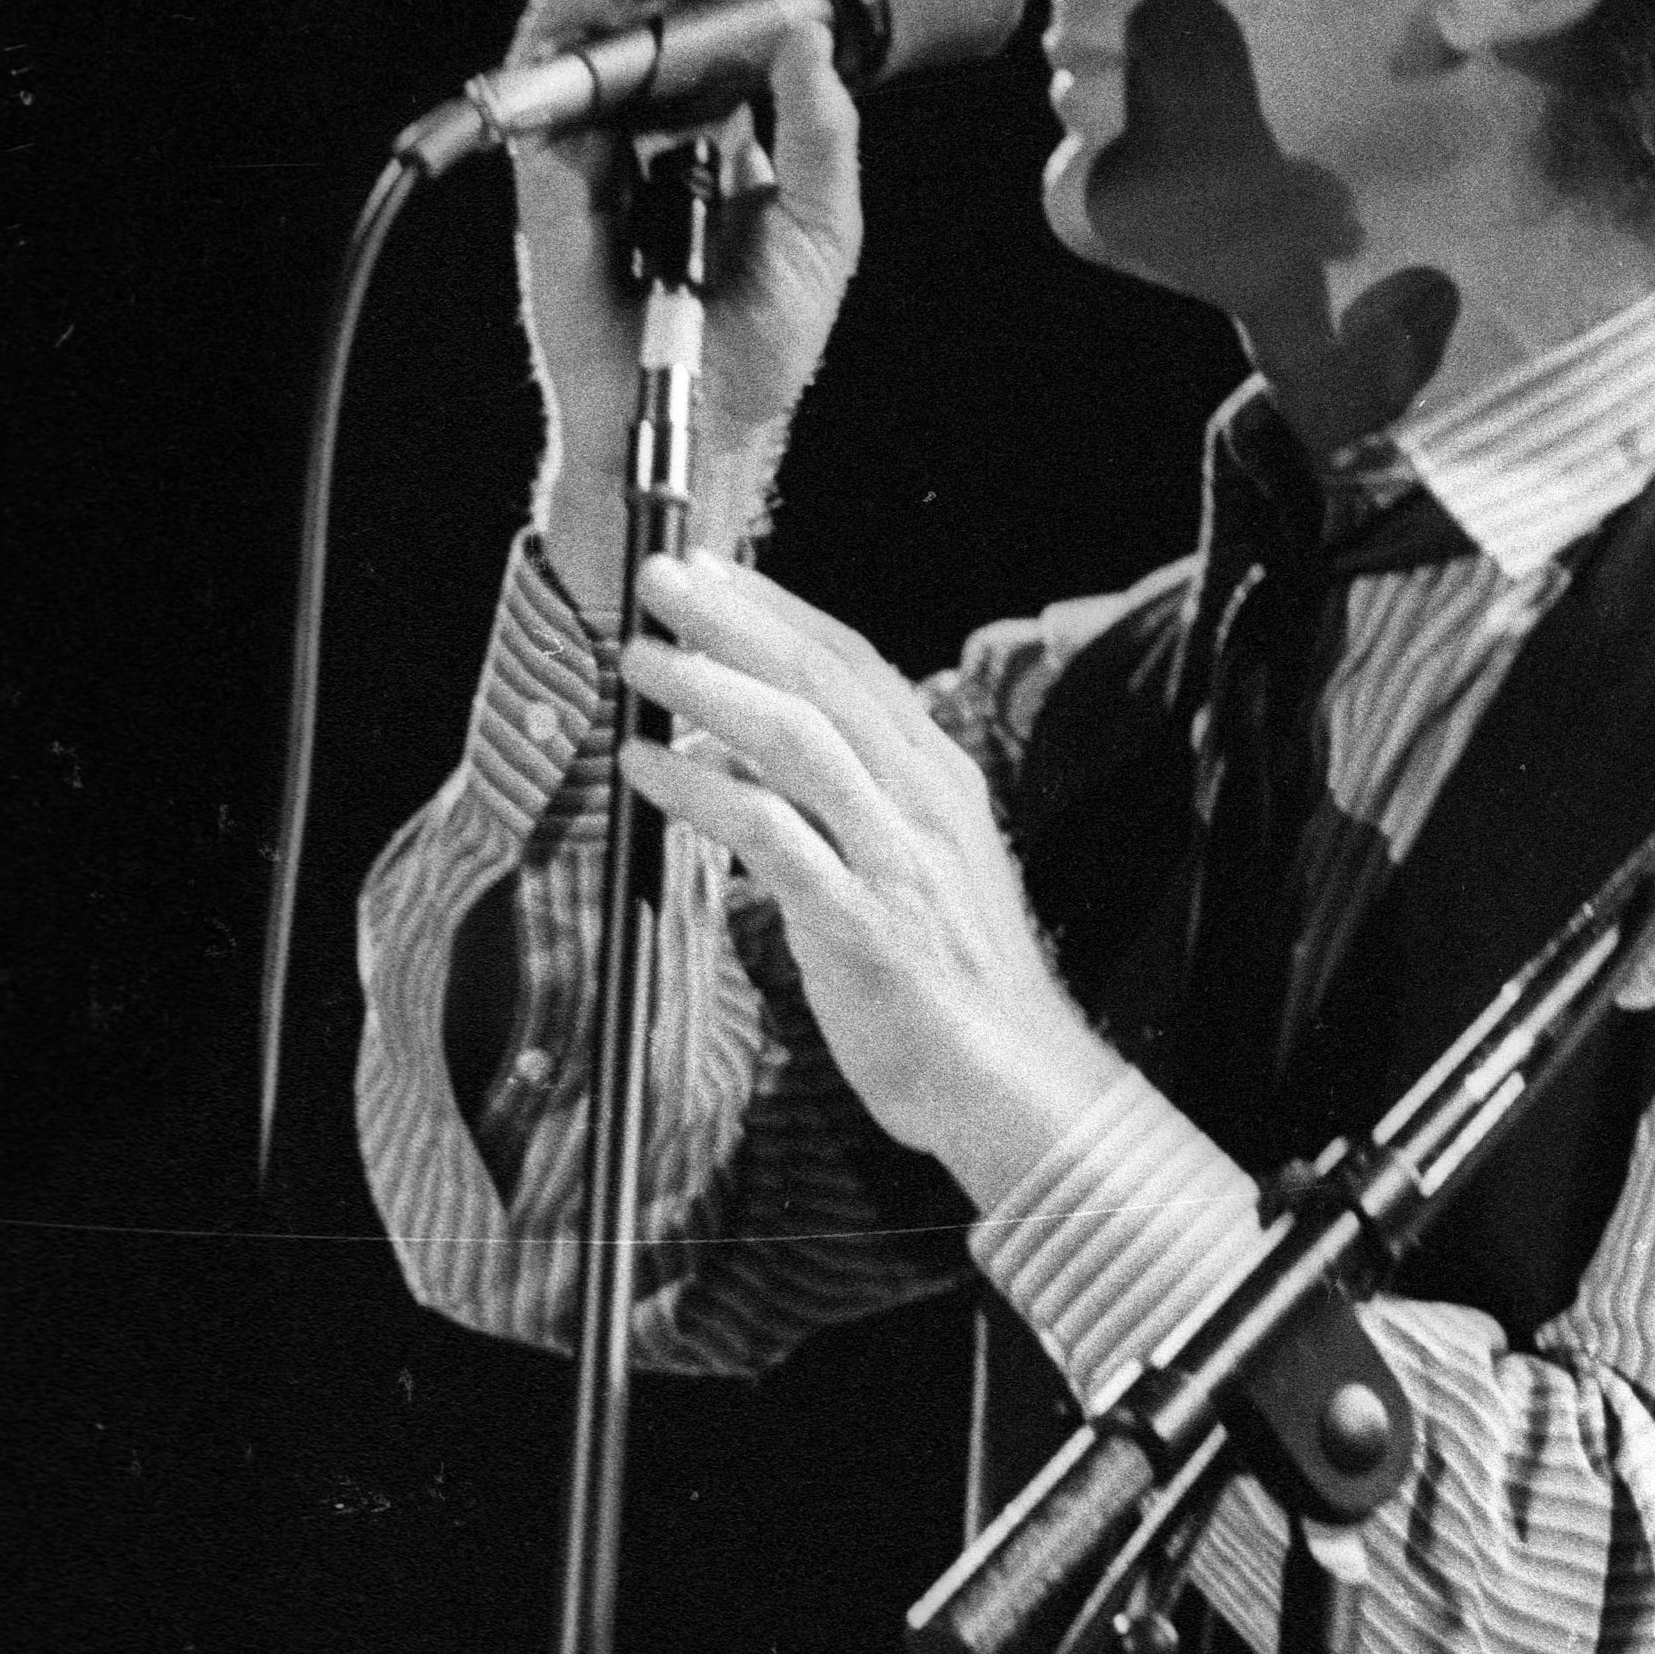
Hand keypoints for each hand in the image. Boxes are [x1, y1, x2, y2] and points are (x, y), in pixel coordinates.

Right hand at [509, 0, 865, 601]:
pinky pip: (536, 86)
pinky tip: (597, 2)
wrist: (703, 412)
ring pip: (584, 28)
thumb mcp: (821, 222)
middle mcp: (655, 127)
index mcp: (723, 130)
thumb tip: (806, 38)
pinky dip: (559, 32)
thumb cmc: (760, 335)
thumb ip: (819, 131)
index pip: (715, 23)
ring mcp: (599, 145)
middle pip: (647, 9)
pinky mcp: (550, 174)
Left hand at [616, 550, 1123, 1200]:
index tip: (712, 572)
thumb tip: (750, 751)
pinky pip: (770, 834)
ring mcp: (896, 859)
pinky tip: (647, 768)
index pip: (857, 664)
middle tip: (661, 576)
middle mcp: (925, 803)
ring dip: (710, 689)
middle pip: (824, 681)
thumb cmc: (955, 983)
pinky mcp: (860, 922)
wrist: (1014, 1082)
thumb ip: (849, 806)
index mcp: (941, 782)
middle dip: (735, 620)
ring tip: (640, 661)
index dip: (778, 610)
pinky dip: (702, 790)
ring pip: (800, 738)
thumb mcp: (916, 868)